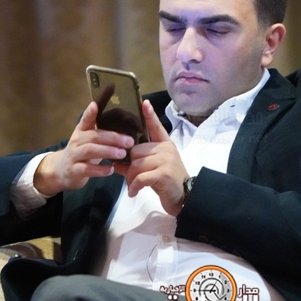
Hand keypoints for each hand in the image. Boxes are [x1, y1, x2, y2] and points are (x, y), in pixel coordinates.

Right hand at [33, 101, 133, 195]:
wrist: (62, 171)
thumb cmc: (82, 153)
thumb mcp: (89, 140)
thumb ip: (102, 133)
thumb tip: (126, 127)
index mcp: (81, 131)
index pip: (85, 119)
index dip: (90, 112)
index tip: (95, 105)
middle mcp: (76, 141)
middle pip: (93, 136)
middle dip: (113, 138)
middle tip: (129, 142)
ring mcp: (73, 155)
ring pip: (89, 150)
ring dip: (107, 151)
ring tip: (122, 153)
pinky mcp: (74, 170)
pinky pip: (87, 169)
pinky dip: (100, 170)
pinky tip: (111, 170)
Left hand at [114, 100, 188, 215]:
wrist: (184, 197)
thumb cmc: (167, 183)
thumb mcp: (151, 171)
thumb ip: (135, 165)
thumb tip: (115, 163)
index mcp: (165, 145)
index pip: (156, 127)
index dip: (150, 115)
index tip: (144, 102)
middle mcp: (166, 149)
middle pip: (136, 151)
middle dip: (129, 166)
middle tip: (130, 179)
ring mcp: (166, 160)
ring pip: (136, 164)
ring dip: (130, 178)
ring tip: (132, 187)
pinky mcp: (164, 173)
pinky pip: (141, 177)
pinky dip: (134, 186)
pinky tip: (134, 192)